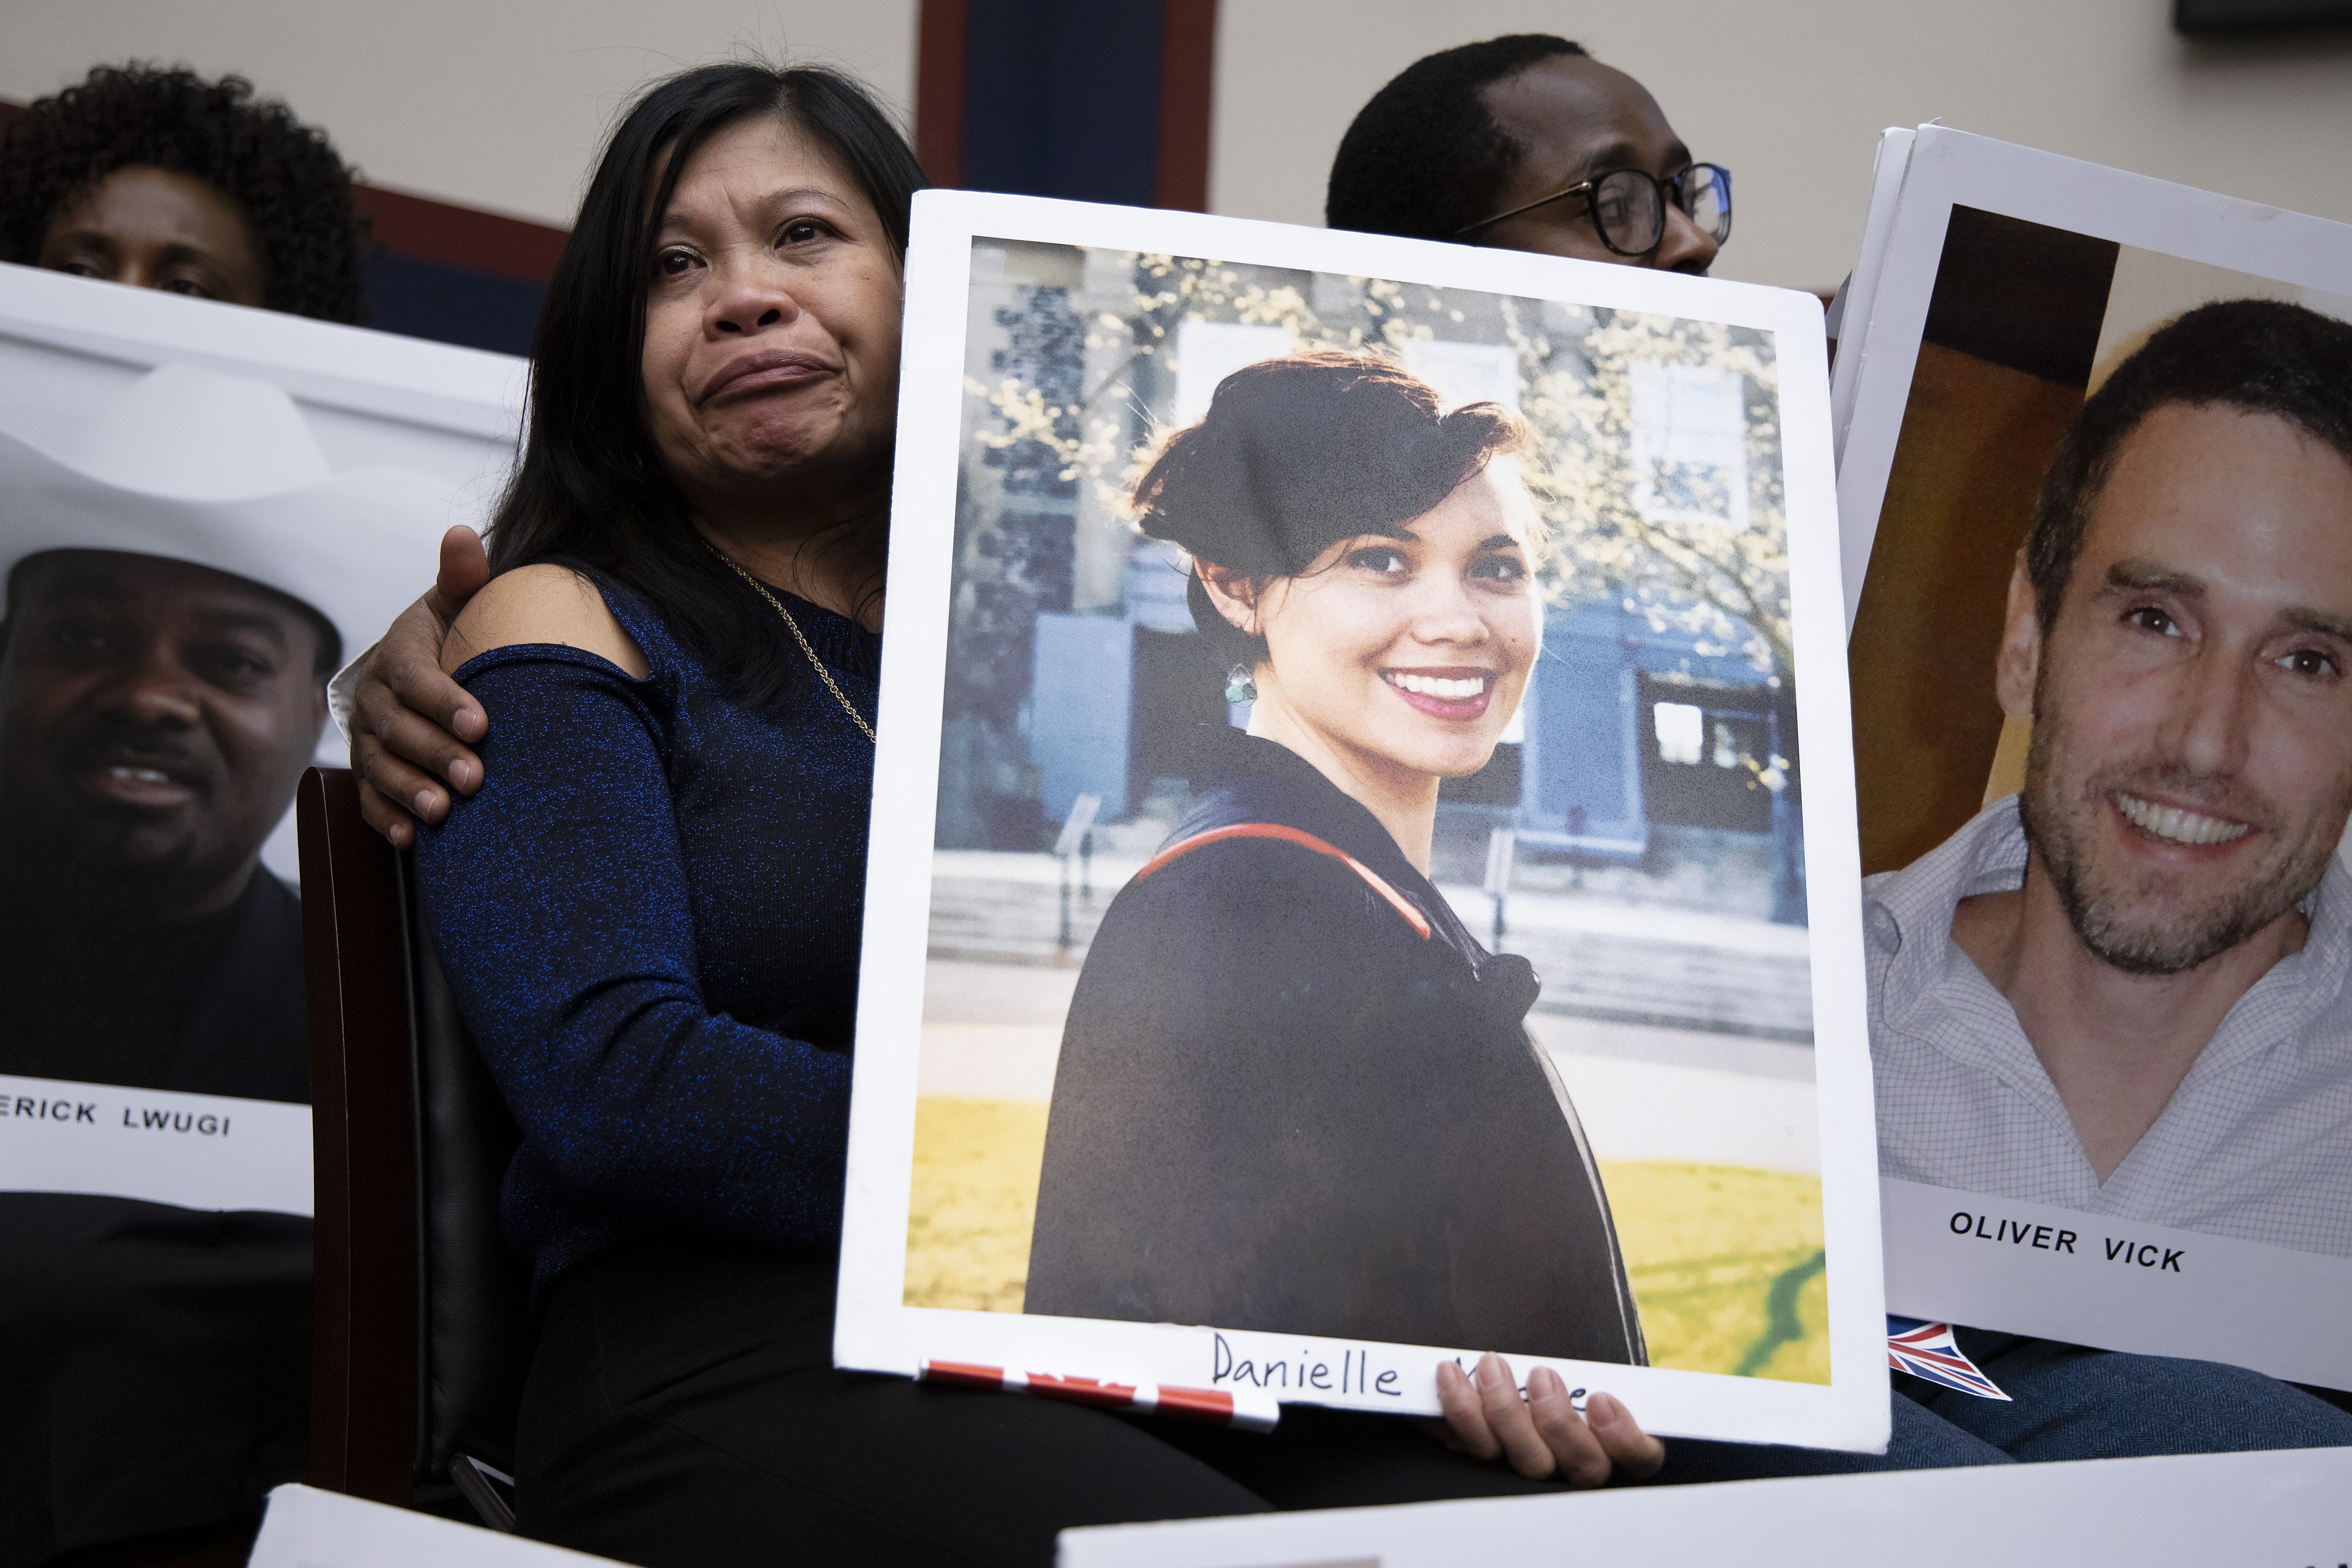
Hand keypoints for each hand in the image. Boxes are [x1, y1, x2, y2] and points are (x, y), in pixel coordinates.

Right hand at [351, 525, 490, 846]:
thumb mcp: (455, 602)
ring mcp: (367, 739)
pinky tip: (412, 839)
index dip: (443, 701)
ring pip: (380, 768)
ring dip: (409, 791)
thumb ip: (462, 576)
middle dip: (433, 753)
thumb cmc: (451, 634)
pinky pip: (370, 800)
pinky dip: (387, 820)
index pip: (414, 678)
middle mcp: (374, 700)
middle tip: (474, 777)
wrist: (424, 670)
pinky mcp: (370, 773)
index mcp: (397, 657)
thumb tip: (465, 535)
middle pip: (397, 730)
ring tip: (443, 812)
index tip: (481, 724)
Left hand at [1428, 1353, 1664, 1486]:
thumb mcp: (1575, 1350)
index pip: (1640, 1458)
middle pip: (1581, 1466)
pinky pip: (1472, 1450)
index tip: (1602, 1400)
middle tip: (1541, 1374)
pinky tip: (1450, 1376)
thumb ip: (1585, 1356)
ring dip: (1505, 1412)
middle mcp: (1575, 1463)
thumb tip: (1596, 1332)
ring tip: (1491, 1366)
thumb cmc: (1549, 1356)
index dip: (1626, 1438)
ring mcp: (1530, 1466)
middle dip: (1559, 1421)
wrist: (1491, 1361)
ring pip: (1526, 1463)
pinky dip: (1460, 1412)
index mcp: (1615, 1439)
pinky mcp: (1485, 1458)